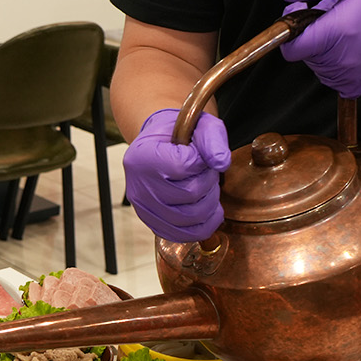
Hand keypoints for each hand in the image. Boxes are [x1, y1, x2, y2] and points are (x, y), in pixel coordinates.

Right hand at [123, 108, 231, 241]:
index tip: (199, 155)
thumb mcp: (199, 126)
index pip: (183, 166)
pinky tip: (208, 211)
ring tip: (205, 188)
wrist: (159, 146)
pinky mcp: (152, 223)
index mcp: (143, 157)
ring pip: (190, 218)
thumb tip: (221, 163)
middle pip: (190, 195)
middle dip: (209, 182)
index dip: (201, 162)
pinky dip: (203, 226)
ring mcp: (144, 208)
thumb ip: (212, 139)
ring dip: (209, 203)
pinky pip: (183, 234)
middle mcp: (138, 186)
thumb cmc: (178, 135)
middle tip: (206, 172)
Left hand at [280, 0, 360, 98]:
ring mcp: (351, 76)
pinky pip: (332, 76)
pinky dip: (336, 62)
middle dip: (312, 34)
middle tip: (335, 15)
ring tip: (349, 27)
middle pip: (305, 54)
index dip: (292, 29)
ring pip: (317, 66)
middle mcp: (344, 60)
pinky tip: (355, 44)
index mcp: (340, 31)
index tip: (303, 13)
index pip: (292, 47)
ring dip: (324, 48)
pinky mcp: (359, 85)